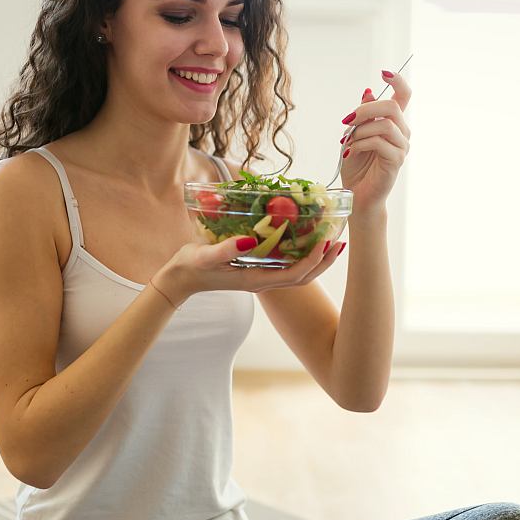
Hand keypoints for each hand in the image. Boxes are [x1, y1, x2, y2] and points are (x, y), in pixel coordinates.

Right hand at [151, 235, 344, 305]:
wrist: (180, 278)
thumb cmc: (191, 266)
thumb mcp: (205, 256)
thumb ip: (226, 249)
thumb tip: (250, 240)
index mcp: (256, 280)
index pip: (295, 274)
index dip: (314, 260)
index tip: (325, 241)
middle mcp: (264, 280)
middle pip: (304, 276)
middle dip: (324, 261)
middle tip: (339, 240)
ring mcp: (261, 276)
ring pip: (297, 272)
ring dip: (316, 258)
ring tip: (331, 239)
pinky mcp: (257, 268)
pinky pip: (286, 264)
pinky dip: (301, 253)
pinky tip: (305, 238)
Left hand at [339, 69, 411, 217]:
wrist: (357, 195)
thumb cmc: (357, 166)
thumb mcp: (354, 135)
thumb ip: (362, 115)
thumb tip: (367, 91)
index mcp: (393, 123)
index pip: (404, 96)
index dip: (397, 81)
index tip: (384, 72)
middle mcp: (402, 133)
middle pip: (392, 107)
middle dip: (366, 109)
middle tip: (346, 121)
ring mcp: (401, 148)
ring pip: (384, 125)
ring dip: (360, 131)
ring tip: (346, 143)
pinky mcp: (396, 161)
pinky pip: (379, 143)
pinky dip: (359, 144)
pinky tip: (349, 152)